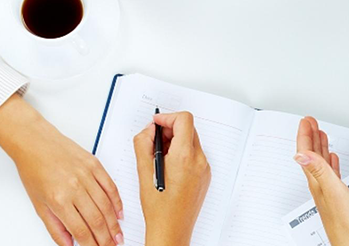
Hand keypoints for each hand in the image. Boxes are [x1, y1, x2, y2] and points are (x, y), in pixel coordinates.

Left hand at [0, 96, 122, 245]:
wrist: (34, 142)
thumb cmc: (33, 169)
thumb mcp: (39, 204)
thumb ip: (55, 227)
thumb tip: (69, 244)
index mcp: (59, 199)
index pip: (81, 230)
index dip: (92, 244)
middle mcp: (74, 187)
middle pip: (97, 220)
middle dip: (106, 238)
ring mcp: (87, 175)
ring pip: (106, 206)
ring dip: (114, 224)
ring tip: (118, 236)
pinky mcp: (95, 165)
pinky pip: (111, 187)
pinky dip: (117, 202)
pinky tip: (119, 213)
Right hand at [133, 112, 210, 245]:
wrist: (172, 229)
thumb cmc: (158, 207)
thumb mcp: (143, 171)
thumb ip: (143, 144)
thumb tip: (149, 130)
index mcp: (185, 157)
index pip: (184, 120)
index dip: (167, 117)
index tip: (156, 124)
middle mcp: (199, 161)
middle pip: (188, 129)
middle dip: (170, 129)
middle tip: (154, 141)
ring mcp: (205, 169)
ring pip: (192, 141)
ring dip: (176, 141)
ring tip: (159, 157)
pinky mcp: (205, 176)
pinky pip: (195, 155)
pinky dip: (182, 153)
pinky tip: (169, 167)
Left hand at [294, 117, 348, 245]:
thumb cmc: (345, 224)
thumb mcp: (332, 190)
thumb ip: (318, 170)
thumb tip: (300, 154)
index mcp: (316, 181)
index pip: (307, 153)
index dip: (306, 135)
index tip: (306, 120)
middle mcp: (319, 185)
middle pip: (312, 156)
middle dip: (311, 137)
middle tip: (310, 122)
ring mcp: (328, 191)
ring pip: (321, 163)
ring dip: (320, 148)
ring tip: (320, 134)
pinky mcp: (338, 197)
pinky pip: (331, 174)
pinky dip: (330, 163)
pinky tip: (332, 160)